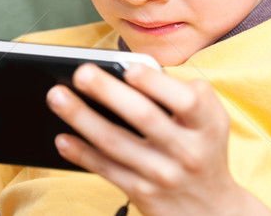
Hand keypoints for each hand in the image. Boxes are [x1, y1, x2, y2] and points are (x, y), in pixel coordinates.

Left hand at [47, 63, 270, 215]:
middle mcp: (187, 151)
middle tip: (81, 72)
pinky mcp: (142, 193)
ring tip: (57, 96)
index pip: (186, 101)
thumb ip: (192, 92)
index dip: (157, 84)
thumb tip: (148, 68)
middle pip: (144, 118)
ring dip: (83, 118)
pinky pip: (107, 170)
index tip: (129, 68)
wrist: (213, 211)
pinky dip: (82, 154)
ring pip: (116, 143)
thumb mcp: (213, 119)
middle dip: (109, 93)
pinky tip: (63, 137)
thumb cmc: (205, 147)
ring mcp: (162, 175)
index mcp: (205, 125)